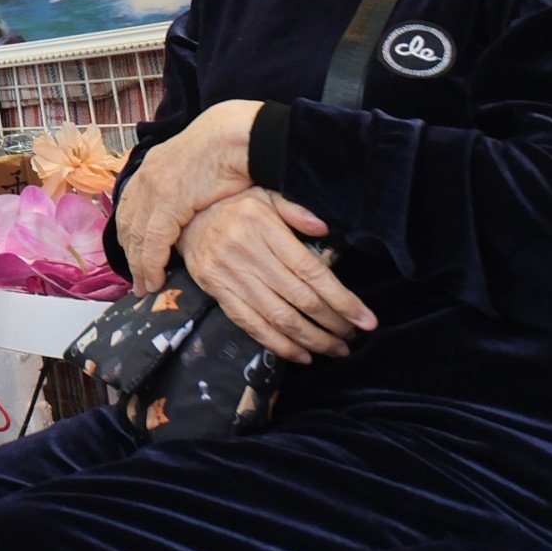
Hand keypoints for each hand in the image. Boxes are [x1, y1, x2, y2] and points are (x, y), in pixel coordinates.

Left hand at [115, 98, 258, 290]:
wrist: (236, 137)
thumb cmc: (227, 151)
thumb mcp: (193, 167)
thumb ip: (181, 188)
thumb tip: (184, 210)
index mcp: (149, 168)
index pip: (129, 209)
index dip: (129, 236)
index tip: (132, 256)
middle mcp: (144, 179)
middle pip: (127, 226)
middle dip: (130, 256)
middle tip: (136, 281)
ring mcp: (153, 191)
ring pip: (136, 238)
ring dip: (139, 267)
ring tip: (145, 288)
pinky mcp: (167, 204)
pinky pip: (152, 243)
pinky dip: (151, 265)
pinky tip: (154, 280)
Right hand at [174, 188, 375, 363]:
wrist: (185, 219)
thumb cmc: (233, 207)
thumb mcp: (264, 195)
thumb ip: (295, 210)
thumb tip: (324, 228)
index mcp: (264, 227)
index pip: (312, 271)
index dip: (342, 299)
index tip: (366, 320)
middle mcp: (248, 253)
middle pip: (300, 298)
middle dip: (333, 323)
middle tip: (354, 337)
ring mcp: (230, 275)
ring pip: (279, 317)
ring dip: (312, 340)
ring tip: (336, 349)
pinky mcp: (217, 293)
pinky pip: (252, 325)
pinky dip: (279, 345)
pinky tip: (302, 355)